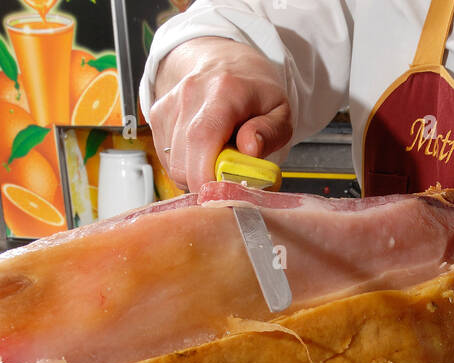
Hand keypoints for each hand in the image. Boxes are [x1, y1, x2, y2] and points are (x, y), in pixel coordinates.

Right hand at [150, 37, 292, 191]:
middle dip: (203, 184)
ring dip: (194, 174)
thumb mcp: (280, 111)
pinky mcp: (157, 115)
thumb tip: (249, 149)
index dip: (206, 177)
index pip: (203, 139)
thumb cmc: (254, 91)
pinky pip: (165, 157)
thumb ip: (269, 132)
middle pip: (182, 160)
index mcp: (224, 91)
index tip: (223, 194)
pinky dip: (183, 165)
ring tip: (216, 160)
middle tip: (225, 180)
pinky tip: (201, 152)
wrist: (224, 61)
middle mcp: (191, 93)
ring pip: (172, 163)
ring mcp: (170, 103)